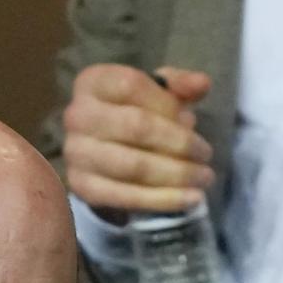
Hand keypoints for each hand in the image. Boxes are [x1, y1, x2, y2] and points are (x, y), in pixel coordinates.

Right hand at [62, 64, 215, 217]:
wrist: (100, 151)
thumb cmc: (132, 114)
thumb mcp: (154, 92)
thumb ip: (179, 84)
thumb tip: (202, 84)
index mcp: (93, 82)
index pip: (132, 86)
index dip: (167, 104)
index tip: (192, 119)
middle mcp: (77, 115)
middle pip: (136, 127)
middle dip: (179, 143)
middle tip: (206, 154)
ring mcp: (76, 154)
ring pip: (134, 166)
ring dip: (177, 174)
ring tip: (204, 178)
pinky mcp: (82, 187)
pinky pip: (126, 197)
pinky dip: (163, 200)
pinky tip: (190, 199)